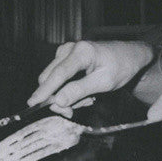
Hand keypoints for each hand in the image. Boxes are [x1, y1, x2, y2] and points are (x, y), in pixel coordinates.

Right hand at [29, 40, 153, 107]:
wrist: (128, 56)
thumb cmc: (120, 67)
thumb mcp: (104, 82)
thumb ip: (80, 91)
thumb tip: (57, 101)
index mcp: (81, 52)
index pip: (58, 74)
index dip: (45, 90)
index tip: (33, 103)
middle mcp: (69, 49)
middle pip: (51, 79)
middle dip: (59, 98)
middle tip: (75, 111)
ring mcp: (65, 53)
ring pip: (53, 81)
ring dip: (65, 95)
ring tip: (88, 98)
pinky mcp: (64, 59)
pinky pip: (57, 79)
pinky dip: (67, 90)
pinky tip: (83, 92)